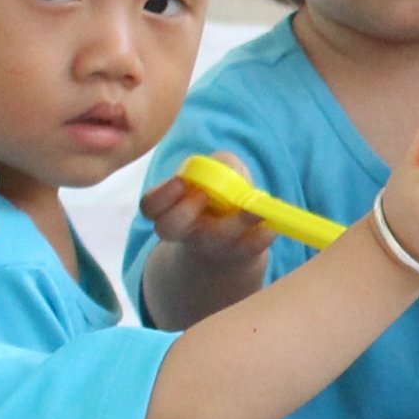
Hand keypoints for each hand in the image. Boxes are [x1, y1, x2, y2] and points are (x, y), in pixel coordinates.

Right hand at [139, 153, 275, 279]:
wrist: (235, 246)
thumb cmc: (220, 200)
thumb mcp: (218, 175)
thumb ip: (221, 165)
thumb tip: (226, 167)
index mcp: (172, 210)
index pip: (149, 206)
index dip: (161, 196)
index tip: (181, 183)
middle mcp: (187, 232)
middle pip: (167, 229)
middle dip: (182, 211)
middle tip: (203, 196)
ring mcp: (214, 246)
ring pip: (215, 241)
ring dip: (234, 223)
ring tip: (252, 208)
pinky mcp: (243, 254)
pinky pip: (251, 247)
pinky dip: (262, 235)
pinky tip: (269, 225)